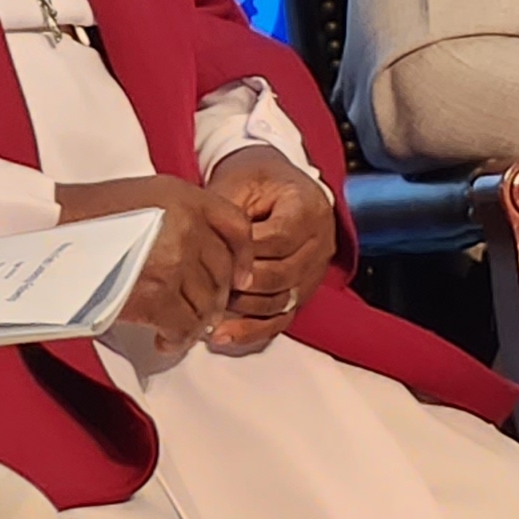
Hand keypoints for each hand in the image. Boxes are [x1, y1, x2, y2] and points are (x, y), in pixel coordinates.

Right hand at [53, 174, 251, 358]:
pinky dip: (177, 339)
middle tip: (197, 311)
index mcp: (187, 197)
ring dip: (194, 323)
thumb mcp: (149, 195)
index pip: (238, 228)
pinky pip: (184, 326)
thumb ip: (185, 216)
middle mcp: (186, 225)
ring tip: (178, 328)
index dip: (243, 258)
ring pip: (206, 304)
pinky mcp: (156, 293)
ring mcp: (173, 259)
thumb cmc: (90, 214)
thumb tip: (207, 256)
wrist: (50, 229)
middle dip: (212, 299)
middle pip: (222, 274)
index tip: (239, 278)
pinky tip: (164, 339)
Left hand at [200, 143, 336, 353]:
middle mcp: (319, 243)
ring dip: (243, 309)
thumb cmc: (254, 182)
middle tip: (206, 286)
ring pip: (282, 302)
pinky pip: (281, 320)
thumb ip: (224, 214)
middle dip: (242, 284)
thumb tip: (199, 245)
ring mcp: (313, 272)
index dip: (247, 253)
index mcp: (308, 208)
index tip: (216, 259)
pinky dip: (252, 331)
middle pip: (282, 275)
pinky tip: (223, 335)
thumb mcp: (238, 184)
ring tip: (209, 309)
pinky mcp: (301, 293)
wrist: (274, 187)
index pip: (280, 239)